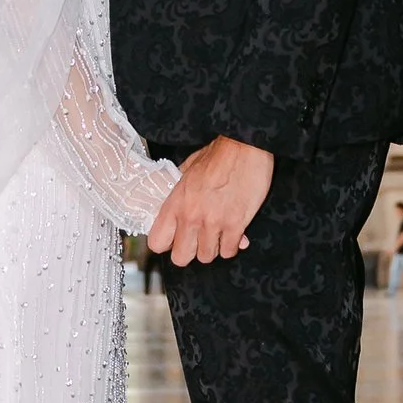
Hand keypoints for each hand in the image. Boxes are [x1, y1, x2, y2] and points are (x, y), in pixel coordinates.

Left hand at [149, 135, 273, 264]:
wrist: (244, 145)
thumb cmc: (218, 154)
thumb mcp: (187, 170)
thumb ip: (179, 192)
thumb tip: (176, 206)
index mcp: (175, 202)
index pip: (157, 242)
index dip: (167, 243)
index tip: (176, 238)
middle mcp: (191, 216)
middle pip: (181, 257)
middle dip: (190, 251)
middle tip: (198, 240)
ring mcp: (213, 223)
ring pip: (207, 257)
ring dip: (213, 247)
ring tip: (218, 232)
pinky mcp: (236, 225)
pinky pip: (229, 251)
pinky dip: (231, 245)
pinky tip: (233, 232)